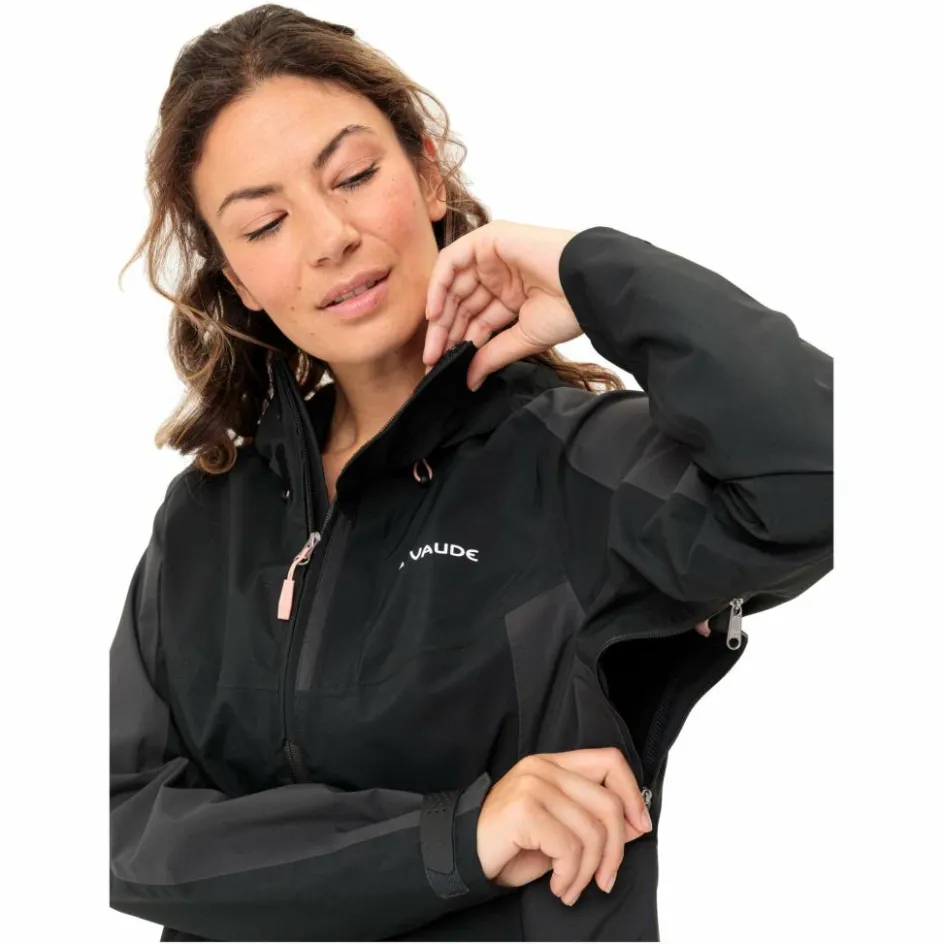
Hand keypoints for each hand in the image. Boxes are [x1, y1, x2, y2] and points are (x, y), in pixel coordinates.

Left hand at [423, 220, 583, 390]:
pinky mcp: (489, 239)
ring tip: (433, 345)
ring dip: (440, 315)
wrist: (587, 285)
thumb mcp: (523, 339)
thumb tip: (469, 380)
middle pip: (461, 304)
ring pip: (454, 285)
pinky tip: (435, 313)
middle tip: (432, 359)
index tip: (443, 366)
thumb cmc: (568, 310)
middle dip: (445, 332)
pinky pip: (452, 261)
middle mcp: (500, 275)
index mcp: (512, 296)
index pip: (475, 319)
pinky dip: (439, 286)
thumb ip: (492, 355)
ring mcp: (494, 255)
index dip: (457, 342)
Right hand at [476, 747, 651, 905]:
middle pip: (607, 803)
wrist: (462, 854)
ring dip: (588, 873)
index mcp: (553, 764)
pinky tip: (558, 886)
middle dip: (615, 851)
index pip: (609, 760)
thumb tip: (635, 825)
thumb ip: (592, 821)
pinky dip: (570, 876)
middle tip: (604, 879)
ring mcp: (533, 786)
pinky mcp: (524, 810)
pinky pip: (569, 849)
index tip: (639, 827)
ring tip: (572, 887)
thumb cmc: (509, 843)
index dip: (631, 793)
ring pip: (591, 832)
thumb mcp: (558, 830)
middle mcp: (544, 768)